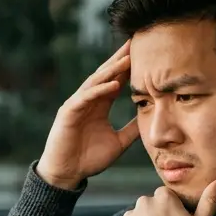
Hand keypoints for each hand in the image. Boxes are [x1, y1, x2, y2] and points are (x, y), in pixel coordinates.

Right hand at [37, 41, 140, 189]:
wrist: (67, 174)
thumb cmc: (89, 159)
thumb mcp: (118, 142)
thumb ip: (131, 129)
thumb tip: (148, 120)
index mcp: (100, 105)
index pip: (116, 80)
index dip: (129, 67)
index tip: (146, 54)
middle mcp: (89, 100)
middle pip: (106, 74)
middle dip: (120, 58)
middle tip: (136, 42)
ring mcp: (77, 104)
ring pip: (96, 82)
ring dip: (112, 70)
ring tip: (128, 58)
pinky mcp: (69, 112)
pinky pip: (86, 97)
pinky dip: (99, 90)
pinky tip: (114, 84)